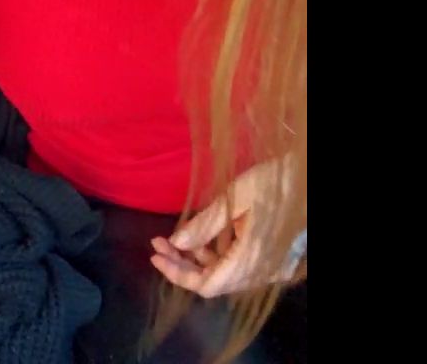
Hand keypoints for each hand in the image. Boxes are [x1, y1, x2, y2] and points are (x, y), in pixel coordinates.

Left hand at [149, 158, 304, 298]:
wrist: (310, 180)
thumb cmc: (274, 183)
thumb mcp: (234, 198)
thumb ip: (205, 224)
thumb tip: (176, 242)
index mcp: (252, 260)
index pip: (207, 285)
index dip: (178, 274)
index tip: (155, 254)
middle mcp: (262, 272)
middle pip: (216, 281)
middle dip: (183, 264)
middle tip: (159, 242)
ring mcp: (271, 268)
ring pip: (227, 273)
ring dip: (199, 258)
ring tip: (174, 237)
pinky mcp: (274, 260)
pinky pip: (240, 265)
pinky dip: (218, 254)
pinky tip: (202, 236)